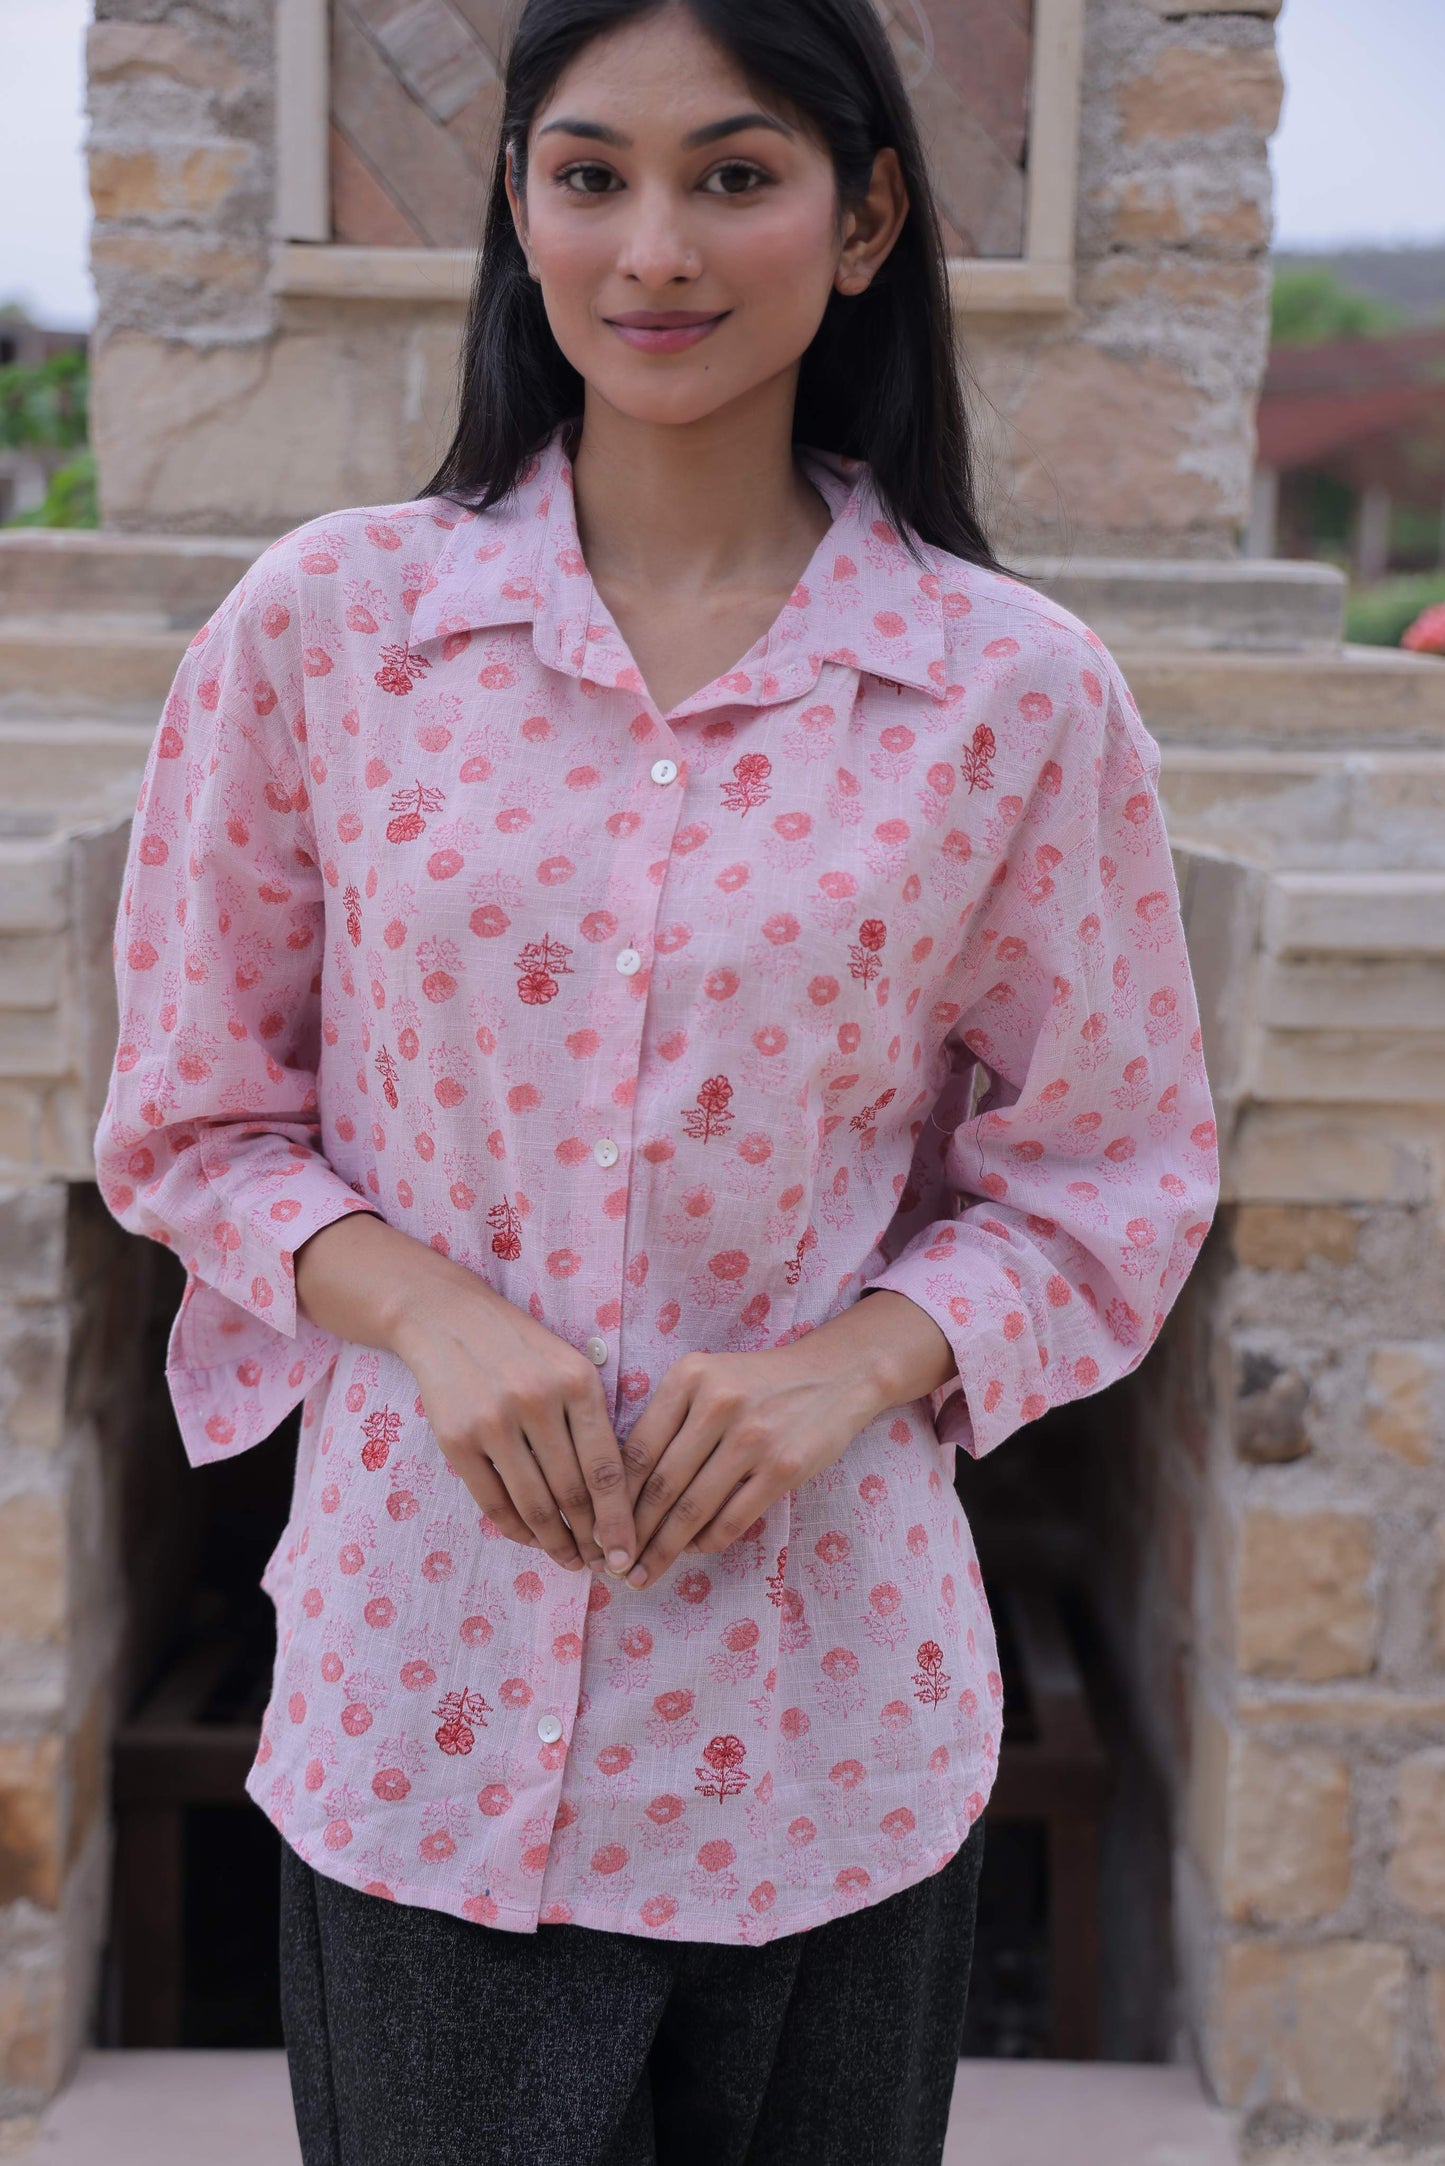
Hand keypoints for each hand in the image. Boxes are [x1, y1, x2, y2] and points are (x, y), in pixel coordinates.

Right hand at [392, 1282, 636, 1573]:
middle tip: (600, 1564)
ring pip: (534, 1505)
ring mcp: (494, 1422)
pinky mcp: (457, 1440)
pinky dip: (516, 1530)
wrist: (447, 1319)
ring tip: (570, 1559)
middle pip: (572, 1493)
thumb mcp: (569, 1367)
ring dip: (555, 1543)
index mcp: (578, 1383)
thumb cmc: (522, 1349)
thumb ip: (592, 1423)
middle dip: (590, 1539)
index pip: (607, 1469)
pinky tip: (531, 1538)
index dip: (619, 1521)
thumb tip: (615, 1502)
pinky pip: (493, 1502)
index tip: (627, 1555)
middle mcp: (538, 1402)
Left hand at [616, 1290, 953, 1588]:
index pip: (638, 1451)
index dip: (612, 1500)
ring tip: (645, 1574)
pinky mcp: (784, 1467)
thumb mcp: (706, 1381)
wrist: (834, 1376)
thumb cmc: (757, 1385)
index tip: (598, 1532)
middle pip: (661, 1485)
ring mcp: (753, 1436)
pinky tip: (693, 1550)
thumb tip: (621, 1494)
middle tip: (614, 1567)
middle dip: (633, 1534)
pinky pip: (732, 1518)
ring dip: (664, 1549)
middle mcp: (717, 1404)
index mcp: (688, 1378)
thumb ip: (667, 1422)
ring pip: (693, 1508)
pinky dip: (707, 1542)